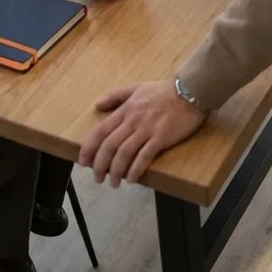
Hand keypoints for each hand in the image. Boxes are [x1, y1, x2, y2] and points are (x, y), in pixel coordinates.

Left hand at [79, 80, 204, 186]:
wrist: (188, 91)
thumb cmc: (162, 91)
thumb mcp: (135, 87)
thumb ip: (115, 96)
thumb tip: (96, 105)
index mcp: (125, 110)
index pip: (101, 131)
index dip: (89, 148)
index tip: (83, 162)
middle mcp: (132, 121)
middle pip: (110, 145)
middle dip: (100, 165)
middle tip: (97, 178)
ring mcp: (147, 130)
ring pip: (124, 153)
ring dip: (116, 171)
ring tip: (114, 183)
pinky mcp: (161, 138)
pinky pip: (144, 156)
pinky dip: (135, 169)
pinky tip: (131, 179)